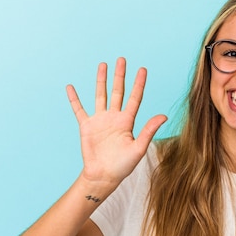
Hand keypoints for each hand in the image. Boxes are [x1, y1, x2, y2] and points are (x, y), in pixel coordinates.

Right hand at [66, 57, 166, 188]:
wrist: (104, 176)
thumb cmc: (123, 166)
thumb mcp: (138, 148)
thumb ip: (149, 130)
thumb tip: (164, 116)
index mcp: (128, 122)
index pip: (135, 98)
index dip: (139, 83)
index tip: (142, 69)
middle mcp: (114, 118)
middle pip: (118, 91)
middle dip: (120, 76)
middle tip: (121, 59)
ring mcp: (100, 120)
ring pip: (100, 95)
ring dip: (101, 80)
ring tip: (103, 65)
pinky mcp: (87, 126)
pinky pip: (79, 110)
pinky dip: (74, 99)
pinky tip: (70, 87)